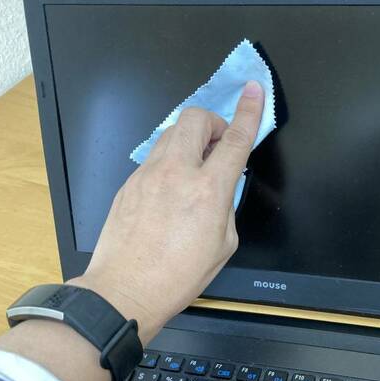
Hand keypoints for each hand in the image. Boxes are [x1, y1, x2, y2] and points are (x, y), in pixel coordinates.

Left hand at [69, 81, 263, 344]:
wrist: (125, 290)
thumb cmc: (177, 275)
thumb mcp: (223, 244)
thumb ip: (226, 206)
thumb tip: (221, 190)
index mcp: (208, 190)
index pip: (235, 139)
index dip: (249, 111)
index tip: (254, 91)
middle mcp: (176, 173)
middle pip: (194, 118)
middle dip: (212, 122)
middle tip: (218, 145)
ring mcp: (148, 175)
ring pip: (170, 133)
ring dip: (189, 140)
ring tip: (194, 167)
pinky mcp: (129, 184)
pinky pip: (154, 157)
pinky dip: (169, 162)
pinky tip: (170, 191)